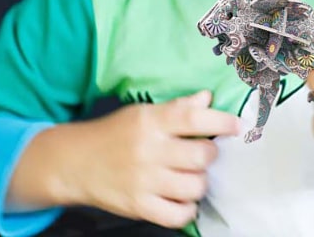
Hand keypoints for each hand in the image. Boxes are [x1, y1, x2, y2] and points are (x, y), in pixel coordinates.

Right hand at [81, 90, 239, 226]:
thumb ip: (177, 107)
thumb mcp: (143, 112)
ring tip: (191, 176)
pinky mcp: (139, 207)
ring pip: (194, 186)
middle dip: (210, 154)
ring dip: (200, 181)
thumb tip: (207, 98)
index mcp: (152, 121)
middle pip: (201, 156)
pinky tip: (183, 198)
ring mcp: (144, 181)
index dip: (221, 121)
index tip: (237, 125)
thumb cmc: (115, 133)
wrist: (76, 162)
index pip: (194, 118)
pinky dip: (188, 209)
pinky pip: (178, 215)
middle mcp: (149, 150)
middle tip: (204, 153)